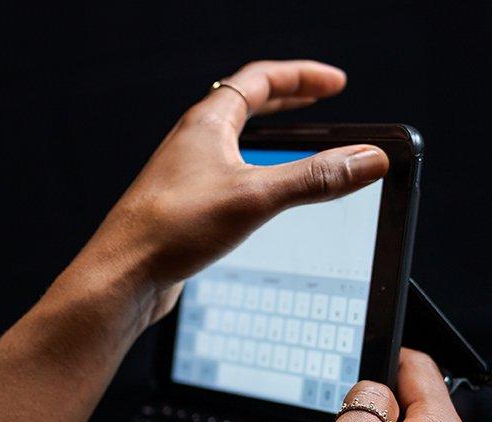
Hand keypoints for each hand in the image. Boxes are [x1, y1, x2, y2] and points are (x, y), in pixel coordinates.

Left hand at [63, 60, 390, 324]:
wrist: (121, 275)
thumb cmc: (169, 229)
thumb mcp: (256, 197)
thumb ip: (315, 178)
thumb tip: (369, 158)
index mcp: (206, 124)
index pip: (259, 80)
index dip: (301, 76)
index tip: (336, 83)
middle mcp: (192, 144)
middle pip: (245, 106)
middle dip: (288, 100)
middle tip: (322, 100)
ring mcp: (185, 175)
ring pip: (234, 143)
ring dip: (271, 139)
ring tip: (301, 146)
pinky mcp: (184, 208)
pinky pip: (227, 177)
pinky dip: (255, 175)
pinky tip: (265, 200)